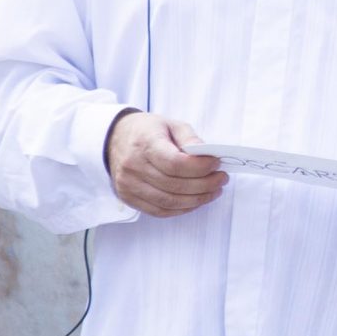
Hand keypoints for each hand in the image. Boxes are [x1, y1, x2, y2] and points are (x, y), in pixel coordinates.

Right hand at [106, 112, 224, 216]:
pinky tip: (196, 200)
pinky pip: (159, 211)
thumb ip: (190, 138)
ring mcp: (129, 185)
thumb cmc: (147, 131)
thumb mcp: (170, 124)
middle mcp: (133, 166)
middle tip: (221, 179)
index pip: (175, 163)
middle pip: (175, 185)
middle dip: (205, 185)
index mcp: (144, 144)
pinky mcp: (129, 198)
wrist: (115, 139)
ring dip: (197, 200)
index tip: (216, 164)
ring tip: (214, 191)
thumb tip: (207, 155)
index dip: (200, 168)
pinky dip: (182, 209)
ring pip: (169, 202)